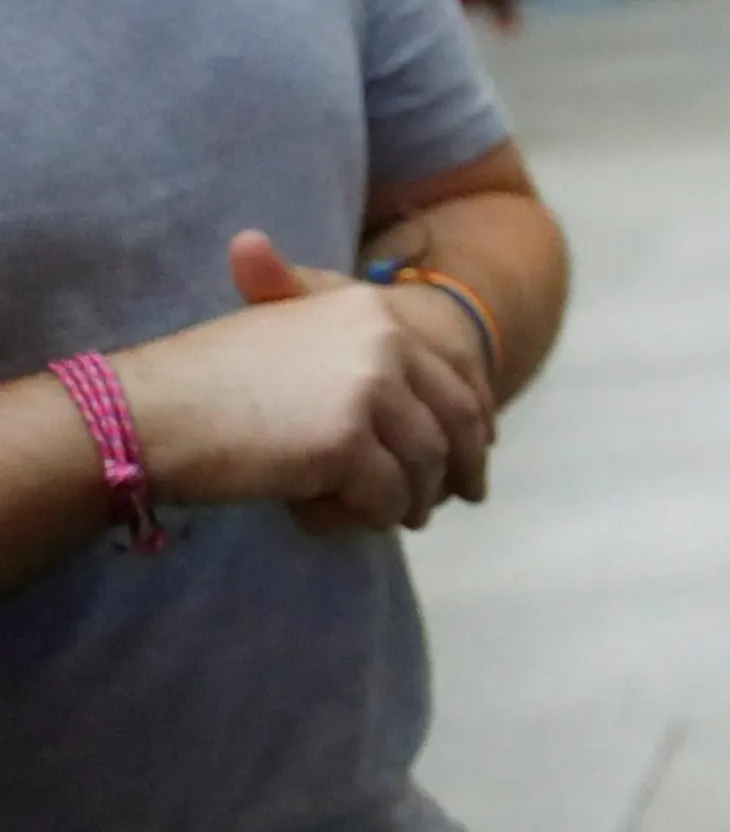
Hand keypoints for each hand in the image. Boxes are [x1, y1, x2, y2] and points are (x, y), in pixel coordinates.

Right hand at [106, 232, 495, 534]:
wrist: (146, 410)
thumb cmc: (207, 380)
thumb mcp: (287, 336)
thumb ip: (354, 351)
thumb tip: (416, 395)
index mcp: (373, 309)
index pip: (458, 367)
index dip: (475, 414)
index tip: (480, 445)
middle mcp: (384, 340)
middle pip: (454, 417)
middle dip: (463, 463)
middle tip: (463, 497)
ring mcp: (369, 390)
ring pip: (425, 464)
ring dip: (416, 498)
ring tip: (402, 517)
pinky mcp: (347, 443)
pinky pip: (387, 499)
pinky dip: (374, 518)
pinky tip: (350, 521)